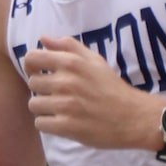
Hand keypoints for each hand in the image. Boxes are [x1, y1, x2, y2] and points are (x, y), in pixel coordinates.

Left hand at [24, 36, 161, 150]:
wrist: (134, 118)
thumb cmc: (113, 88)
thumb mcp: (95, 61)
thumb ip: (69, 46)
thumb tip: (43, 39)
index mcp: (71, 63)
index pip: (32, 58)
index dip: (31, 66)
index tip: (39, 73)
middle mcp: (66, 82)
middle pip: (32, 84)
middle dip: (43, 90)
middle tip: (58, 96)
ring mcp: (65, 105)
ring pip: (34, 105)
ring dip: (45, 109)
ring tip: (61, 111)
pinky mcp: (67, 126)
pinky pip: (40, 124)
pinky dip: (49, 125)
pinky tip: (63, 123)